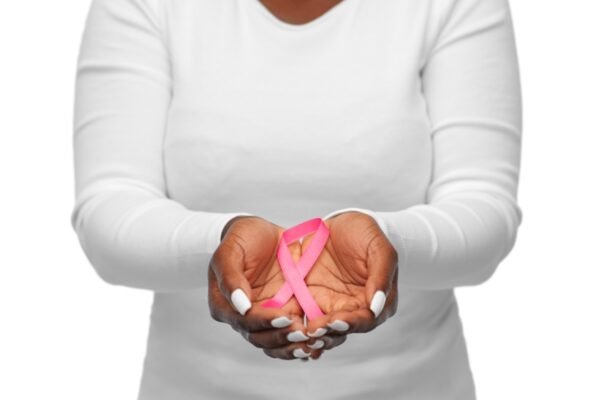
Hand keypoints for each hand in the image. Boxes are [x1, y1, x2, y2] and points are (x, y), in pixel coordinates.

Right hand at [208, 216, 345, 359]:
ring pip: (275, 341)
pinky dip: (301, 340)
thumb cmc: (242, 237)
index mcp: (224, 304)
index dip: (263, 322)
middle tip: (301, 332)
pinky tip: (316, 341)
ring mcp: (264, 315)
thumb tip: (241, 306)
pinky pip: (290, 332)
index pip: (243, 321)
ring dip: (292, 344)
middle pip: (259, 337)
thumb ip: (231, 277)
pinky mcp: (283, 311)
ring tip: (310, 341)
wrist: (262, 232)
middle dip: (280, 337)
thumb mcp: (231, 250)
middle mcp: (243, 315)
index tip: (283, 318)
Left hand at [300, 211, 398, 358]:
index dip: (352, 324)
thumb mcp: (380, 249)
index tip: (336, 322)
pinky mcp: (312, 299)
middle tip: (314, 330)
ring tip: (302, 331)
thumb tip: (377, 306)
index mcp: (378, 302)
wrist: (341, 223)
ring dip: (313, 333)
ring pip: (323, 329)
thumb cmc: (366, 234)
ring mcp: (332, 305)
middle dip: (328, 332)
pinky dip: (298, 324)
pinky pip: (305, 316)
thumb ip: (381, 276)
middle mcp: (355, 309)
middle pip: (343, 330)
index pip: (366, 320)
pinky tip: (288, 326)